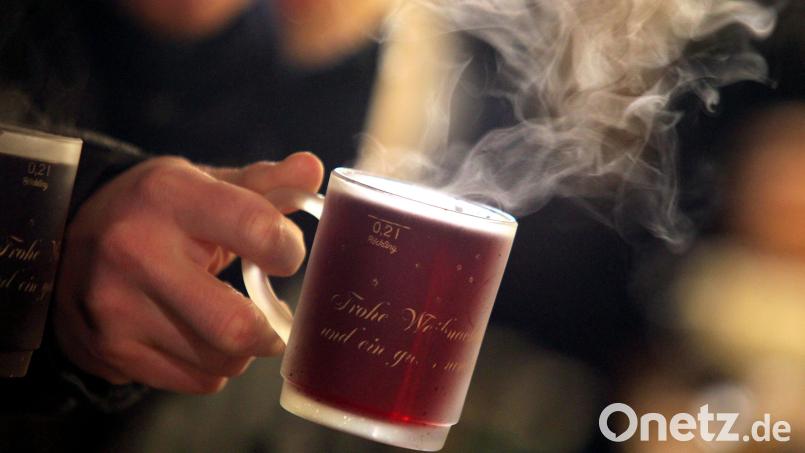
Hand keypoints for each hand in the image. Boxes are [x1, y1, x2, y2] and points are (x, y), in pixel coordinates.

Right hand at [54, 152, 323, 392]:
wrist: (63, 240)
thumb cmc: (155, 211)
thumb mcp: (202, 183)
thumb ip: (263, 183)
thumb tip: (312, 170)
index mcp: (171, 196)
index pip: (260, 231)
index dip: (289, 252)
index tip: (285, 257)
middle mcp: (136, 250)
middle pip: (237, 326)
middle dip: (271, 331)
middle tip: (274, 321)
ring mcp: (118, 306)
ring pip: (220, 361)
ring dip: (242, 351)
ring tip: (231, 325)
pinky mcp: (111, 348)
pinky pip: (194, 381)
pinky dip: (212, 369)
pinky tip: (199, 339)